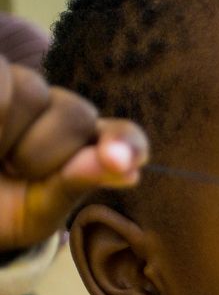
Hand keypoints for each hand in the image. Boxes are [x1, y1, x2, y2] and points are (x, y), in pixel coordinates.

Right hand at [0, 57, 147, 252]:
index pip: (123, 137)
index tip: (119, 162)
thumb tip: (130, 171)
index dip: (125, 144)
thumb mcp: (32, 213)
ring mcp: (19, 85)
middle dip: (42, 153)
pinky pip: (3, 81)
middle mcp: (55, 109)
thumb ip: (73, 186)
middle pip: (77, 114)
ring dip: (4, 135)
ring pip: (33, 90)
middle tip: (10, 173)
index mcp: (82, 147)